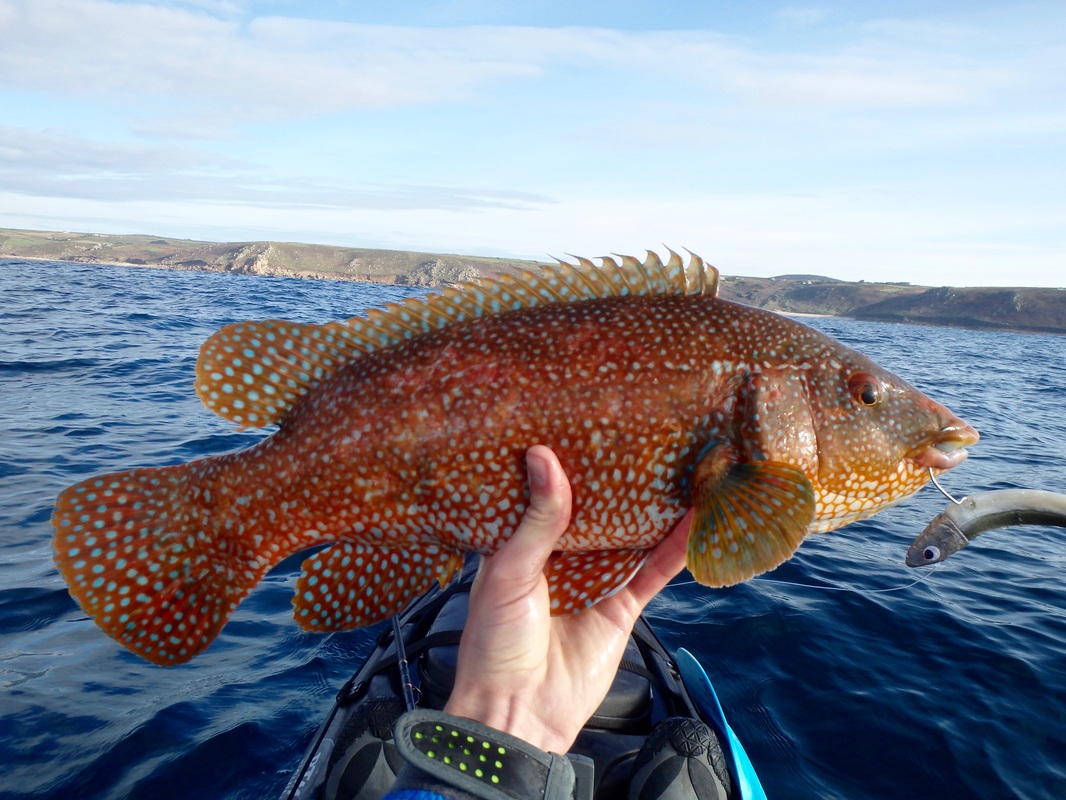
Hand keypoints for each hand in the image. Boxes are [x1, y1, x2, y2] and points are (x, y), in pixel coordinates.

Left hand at [444, 445, 691, 753]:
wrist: (516, 714)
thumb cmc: (494, 644)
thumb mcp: (508, 572)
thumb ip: (536, 520)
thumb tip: (545, 458)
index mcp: (520, 544)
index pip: (545, 493)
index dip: (564, 463)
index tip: (584, 424)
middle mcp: (559, 558)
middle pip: (594, 510)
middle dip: (615, 480)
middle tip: (643, 435)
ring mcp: (592, 581)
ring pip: (628, 536)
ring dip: (652, 509)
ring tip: (680, 468)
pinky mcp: (620, 608)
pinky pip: (651, 573)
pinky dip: (675, 549)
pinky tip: (697, 521)